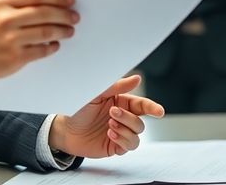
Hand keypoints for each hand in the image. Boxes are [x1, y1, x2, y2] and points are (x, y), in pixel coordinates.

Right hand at [0, 0, 77, 85]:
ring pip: (46, 32)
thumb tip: (51, 1)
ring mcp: (10, 40)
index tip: (70, 0)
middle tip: (75, 17)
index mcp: (2, 2)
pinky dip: (52, 46)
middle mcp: (5, 19)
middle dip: (64, 15)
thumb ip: (19, 4)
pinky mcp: (14, 58)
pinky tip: (55, 44)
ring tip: (69, 30)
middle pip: (45, 13)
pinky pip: (41, 50)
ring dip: (62, 31)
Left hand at [48, 75, 164, 157]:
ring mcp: (121, 132)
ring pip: (137, 134)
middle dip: (128, 118)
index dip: (153, 108)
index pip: (143, 105)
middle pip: (140, 122)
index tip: (159, 112)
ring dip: (125, 130)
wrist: (66, 130)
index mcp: (122, 103)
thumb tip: (137, 78)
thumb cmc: (79, 109)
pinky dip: (122, 140)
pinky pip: (130, 146)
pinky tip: (110, 134)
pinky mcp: (116, 146)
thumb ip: (116, 87)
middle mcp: (124, 118)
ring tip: (110, 126)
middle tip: (112, 114)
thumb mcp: (96, 94)